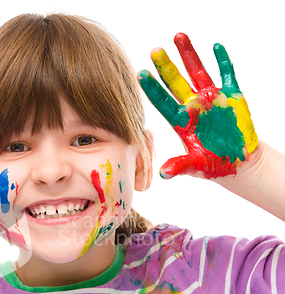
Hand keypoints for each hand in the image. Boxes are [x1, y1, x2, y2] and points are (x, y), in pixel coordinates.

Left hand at [138, 33, 257, 178]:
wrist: (238, 163)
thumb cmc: (213, 164)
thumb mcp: (196, 166)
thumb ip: (180, 166)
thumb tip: (163, 174)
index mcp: (181, 122)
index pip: (162, 102)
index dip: (152, 89)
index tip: (139, 74)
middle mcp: (192, 107)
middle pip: (175, 82)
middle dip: (165, 67)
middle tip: (154, 51)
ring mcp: (210, 99)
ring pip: (197, 72)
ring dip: (188, 55)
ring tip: (178, 36)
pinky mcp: (231, 96)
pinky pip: (227, 74)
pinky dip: (222, 61)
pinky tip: (215, 46)